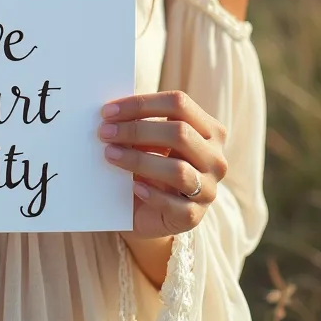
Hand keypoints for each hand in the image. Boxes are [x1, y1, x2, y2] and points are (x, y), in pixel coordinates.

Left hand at [98, 90, 227, 239]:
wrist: (147, 211)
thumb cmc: (148, 164)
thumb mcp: (147, 140)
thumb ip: (138, 123)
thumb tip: (112, 114)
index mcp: (209, 129)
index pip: (179, 103)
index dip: (141, 104)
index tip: (108, 111)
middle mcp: (215, 158)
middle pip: (180, 133)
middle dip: (136, 130)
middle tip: (105, 132)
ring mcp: (209, 189)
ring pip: (178, 170)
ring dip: (139, 160)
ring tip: (110, 155)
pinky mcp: (194, 216)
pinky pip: (175, 205)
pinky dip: (152, 195)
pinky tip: (134, 187)